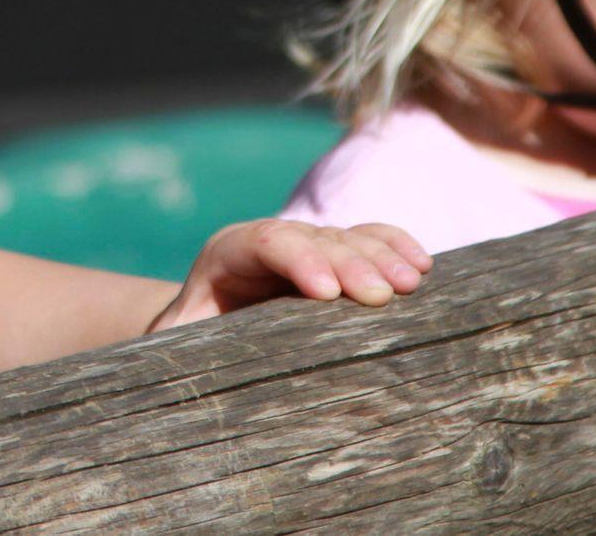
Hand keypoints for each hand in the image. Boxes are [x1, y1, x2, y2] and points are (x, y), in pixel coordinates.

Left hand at [148, 219, 431, 330]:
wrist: (207, 328)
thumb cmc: (190, 343)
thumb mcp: (175, 342)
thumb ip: (175, 342)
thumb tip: (173, 359)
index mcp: (227, 253)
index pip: (262, 242)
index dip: (296, 259)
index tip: (326, 292)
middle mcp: (270, 241)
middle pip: (313, 238)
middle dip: (348, 263)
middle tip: (380, 295)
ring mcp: (306, 245)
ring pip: (346, 237)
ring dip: (380, 257)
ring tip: (410, 283)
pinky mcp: (335, 257)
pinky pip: (368, 239)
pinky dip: (394, 247)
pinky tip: (422, 264)